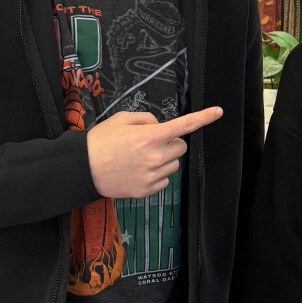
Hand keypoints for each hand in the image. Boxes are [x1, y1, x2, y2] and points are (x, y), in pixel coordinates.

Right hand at [86, 106, 222, 199]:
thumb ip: (147, 119)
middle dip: (170, 142)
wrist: (83, 169)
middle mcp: (155, 157)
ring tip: (140, 158)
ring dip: (164, 159)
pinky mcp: (147, 190)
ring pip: (174, 165)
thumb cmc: (101, 141)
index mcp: (150, 136)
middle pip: (180, 147)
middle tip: (149, 142)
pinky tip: (138, 171)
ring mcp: (152, 176)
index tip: (218, 112)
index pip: (184, 125)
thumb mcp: (121, 119)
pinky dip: (156, 175)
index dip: (204, 117)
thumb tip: (161, 127)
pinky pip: (165, 180)